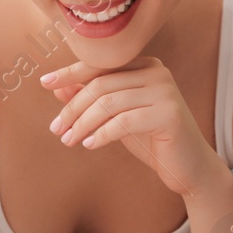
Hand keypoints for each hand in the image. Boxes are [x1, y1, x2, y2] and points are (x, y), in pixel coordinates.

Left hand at [41, 57, 218, 196]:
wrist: (189, 167)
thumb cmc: (151, 140)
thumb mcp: (116, 118)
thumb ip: (91, 99)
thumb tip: (57, 86)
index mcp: (144, 66)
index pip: (100, 65)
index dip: (70, 73)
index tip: (44, 83)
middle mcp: (156, 72)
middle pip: (100, 85)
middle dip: (73, 108)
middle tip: (56, 129)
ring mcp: (165, 91)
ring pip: (108, 103)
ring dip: (82, 124)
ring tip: (68, 140)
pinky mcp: (168, 113)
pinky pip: (123, 121)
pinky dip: (101, 134)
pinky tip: (90, 145)